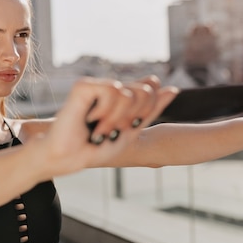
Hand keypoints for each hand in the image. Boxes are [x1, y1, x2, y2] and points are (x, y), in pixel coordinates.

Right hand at [39, 76, 177, 175]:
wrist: (69, 157)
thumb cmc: (95, 147)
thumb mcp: (130, 131)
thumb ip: (151, 110)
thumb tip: (173, 89)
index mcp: (121, 97)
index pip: (149, 89)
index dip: (145, 112)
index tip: (128, 128)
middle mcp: (110, 87)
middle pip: (144, 91)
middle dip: (132, 117)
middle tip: (112, 130)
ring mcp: (97, 85)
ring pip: (128, 93)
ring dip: (116, 118)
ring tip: (99, 128)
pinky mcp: (84, 86)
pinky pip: (113, 90)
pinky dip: (105, 111)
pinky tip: (90, 118)